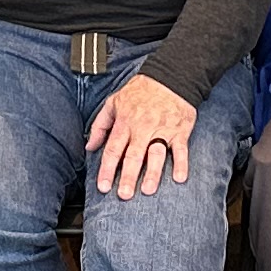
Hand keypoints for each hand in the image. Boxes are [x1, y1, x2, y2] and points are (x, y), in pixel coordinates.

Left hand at [87, 71, 197, 198]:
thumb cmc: (141, 91)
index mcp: (125, 122)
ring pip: (156, 154)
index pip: (113, 149)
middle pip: (134, 155)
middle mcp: (143, 128)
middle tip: (124, 195)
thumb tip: (90, 146)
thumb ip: (100, 125)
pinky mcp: (180, 130)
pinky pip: (181, 149)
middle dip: (128, 176)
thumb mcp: (114, 101)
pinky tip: (179, 178)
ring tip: (147, 190)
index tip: (103, 186)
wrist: (171, 76)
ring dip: (152, 173)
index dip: (107, 169)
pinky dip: (181, 163)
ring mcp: (163, 130)